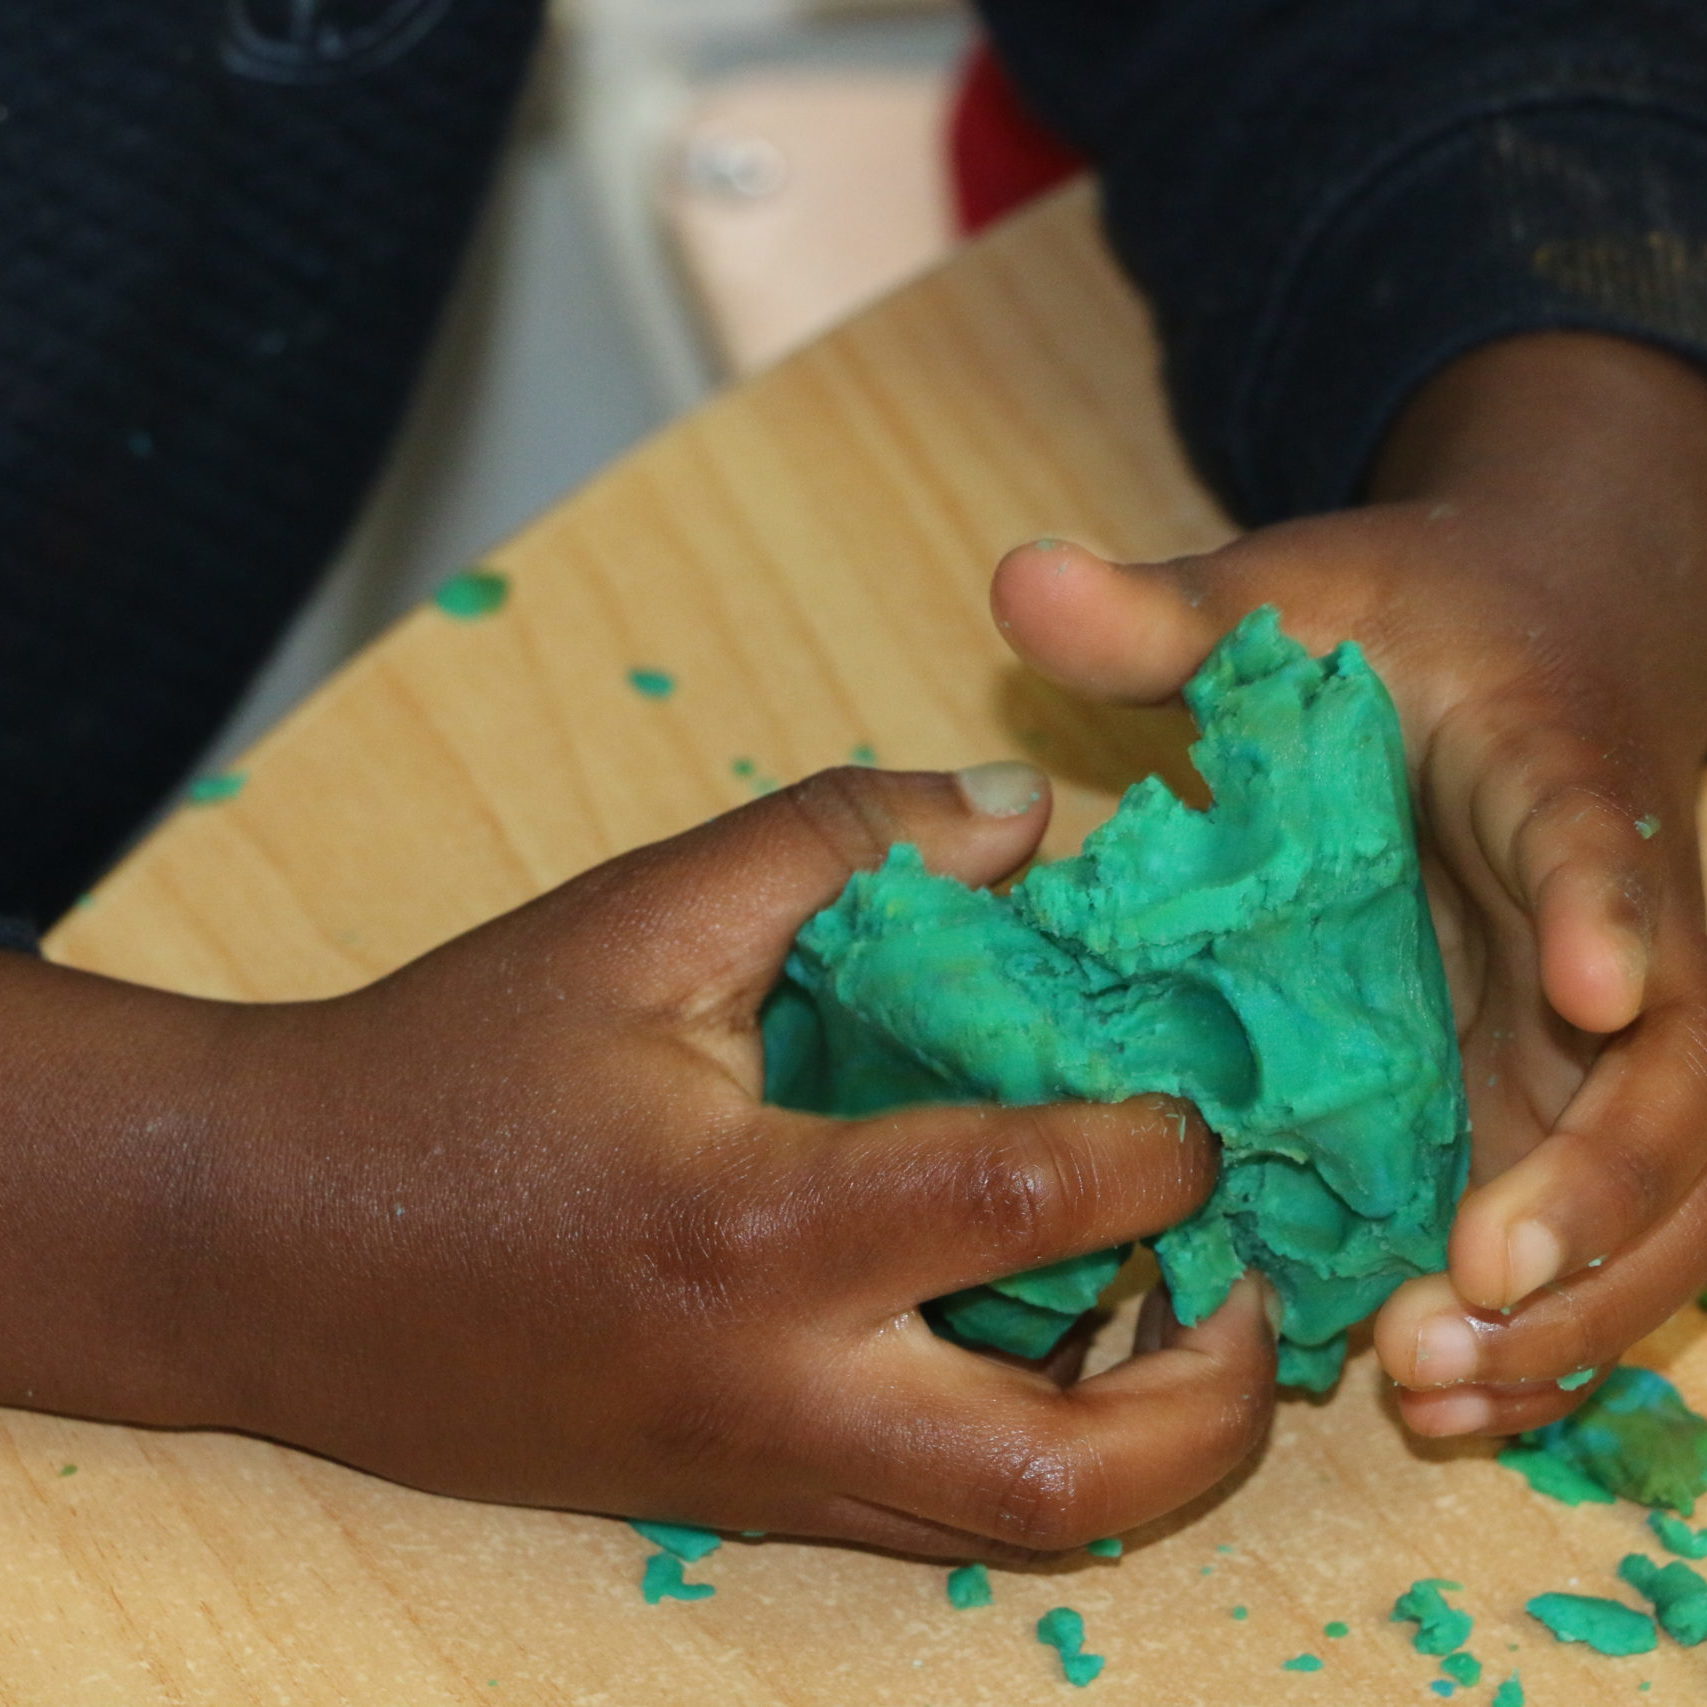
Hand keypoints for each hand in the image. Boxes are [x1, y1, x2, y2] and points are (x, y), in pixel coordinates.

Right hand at [122, 761, 1271, 1556]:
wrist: (259, 1246)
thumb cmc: (450, 1066)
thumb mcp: (637, 918)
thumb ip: (837, 839)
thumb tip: (1021, 816)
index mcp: (753, 1225)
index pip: (1030, 1203)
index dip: (1162, 1144)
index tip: (1199, 1094)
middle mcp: (772, 1390)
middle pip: (1070, 1480)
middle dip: (1215, 1399)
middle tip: (1250, 1280)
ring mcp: (748, 1475)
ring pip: (1011, 1529)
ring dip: (1134, 1438)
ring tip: (1164, 1308)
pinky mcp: (720, 1504)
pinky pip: (920, 1512)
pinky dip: (1020, 1442)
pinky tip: (1020, 1334)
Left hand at [990, 332, 1706, 1436]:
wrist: (1541, 641)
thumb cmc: (1408, 625)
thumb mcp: (1296, 596)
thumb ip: (1170, 612)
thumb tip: (1015, 575)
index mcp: (1556, 774)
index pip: (1601, 836)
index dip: (1605, 906)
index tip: (1595, 982)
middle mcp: (1621, 920)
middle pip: (1679, 1068)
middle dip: (1603, 1185)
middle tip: (1471, 1284)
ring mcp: (1604, 1025)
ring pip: (1666, 1179)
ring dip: (1576, 1295)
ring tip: (1437, 1384)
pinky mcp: (1563, 1089)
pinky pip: (1597, 1217)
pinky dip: (1544, 1310)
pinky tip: (1444, 1393)